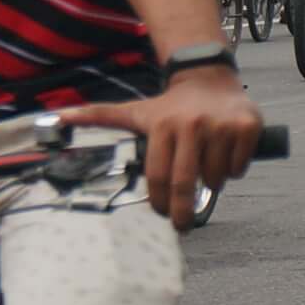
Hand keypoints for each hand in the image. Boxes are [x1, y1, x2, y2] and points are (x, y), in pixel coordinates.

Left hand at [60, 65, 261, 230]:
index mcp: (162, 125)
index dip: (161, 203)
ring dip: (211, 185)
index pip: (159, 176)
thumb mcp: (135, 111)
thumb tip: (58, 116)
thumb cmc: (170, 105)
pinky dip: (233, 171)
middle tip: (184, 226)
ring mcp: (221, 126)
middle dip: (183, 212)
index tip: (164, 215)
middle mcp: (191, 124)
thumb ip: (98, 116)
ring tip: (205, 168)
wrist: (209, 78)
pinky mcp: (246, 127)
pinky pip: (238, 167)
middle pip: (185, 183)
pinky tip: (225, 155)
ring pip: (215, 178)